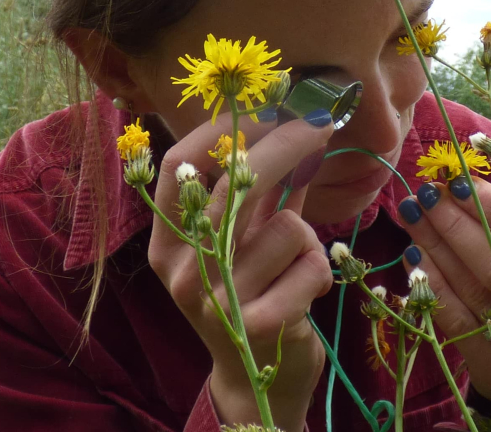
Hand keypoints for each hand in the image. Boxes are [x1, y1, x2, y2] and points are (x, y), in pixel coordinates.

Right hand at [146, 116, 335, 429]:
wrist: (256, 384)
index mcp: (169, 244)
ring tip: (296, 266)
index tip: (265, 107)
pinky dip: (321, 272)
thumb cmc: (254, 297)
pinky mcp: (257, 324)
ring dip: (308, 239)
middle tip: (321, 122)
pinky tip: (306, 294)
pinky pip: (311, 264)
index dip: (222, 129)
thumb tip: (292, 123)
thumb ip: (259, 193)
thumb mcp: (246, 242)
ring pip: (287, 224)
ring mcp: (217, 299)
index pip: (179, 165)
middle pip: (237, 180)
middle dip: (288, 142)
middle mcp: (184, 270)